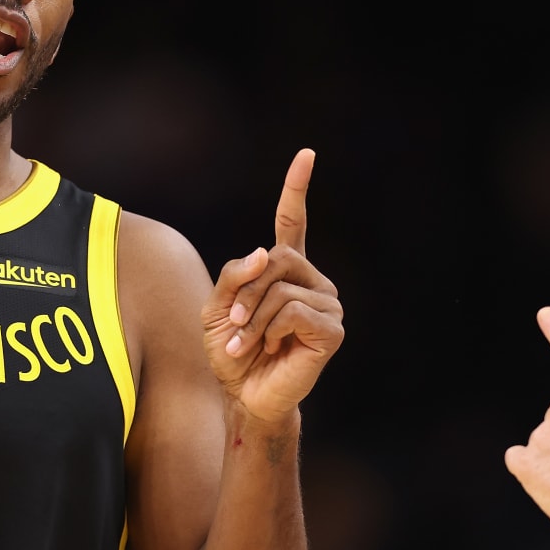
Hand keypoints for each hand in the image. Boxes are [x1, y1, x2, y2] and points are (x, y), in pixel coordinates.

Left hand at [203, 148, 344, 422]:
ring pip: (282, 287)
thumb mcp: (217, 308)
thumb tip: (265, 252)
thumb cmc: (232, 353)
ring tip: (247, 343)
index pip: (293, 222)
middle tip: (234, 323)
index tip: (306, 154)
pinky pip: (294, 311)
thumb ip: (234, 275)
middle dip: (246, 291)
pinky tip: (269, 348)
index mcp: (286, 271)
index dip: (297, 189)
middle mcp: (313, 282)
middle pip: (277, 258)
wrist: (244, 395)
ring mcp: (327, 305)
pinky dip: (270, 330)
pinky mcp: (333, 330)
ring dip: (253, 317)